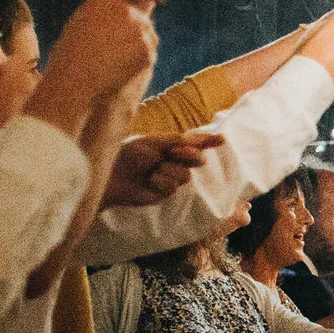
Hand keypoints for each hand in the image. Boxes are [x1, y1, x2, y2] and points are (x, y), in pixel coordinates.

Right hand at [24, 0, 164, 131]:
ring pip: (148, 34)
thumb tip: (123, 4)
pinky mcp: (146, 49)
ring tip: (112, 57)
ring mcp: (138, 30)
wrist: (76, 79)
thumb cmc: (72, 52)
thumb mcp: (82, 21)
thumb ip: (104, 9)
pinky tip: (120, 66)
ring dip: (138, 43)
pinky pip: (149, 51)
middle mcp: (126, 10)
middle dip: (138, 26)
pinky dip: (139, 58)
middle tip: (125, 42)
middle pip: (144, 14)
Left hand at [103, 132, 218, 207]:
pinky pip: (173, 186)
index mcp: (170, 147)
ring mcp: (170, 178)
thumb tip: (199, 140)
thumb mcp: (154, 142)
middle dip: (188, 155)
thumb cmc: (128, 154)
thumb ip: (178, 141)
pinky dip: (161, 182)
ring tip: (151, 171)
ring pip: (185, 175)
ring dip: (168, 170)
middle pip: (197, 159)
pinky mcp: (165, 193)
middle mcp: (173, 162)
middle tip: (174, 153)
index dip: (208, 141)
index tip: (222, 139)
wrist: (111, 174)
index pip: (194, 144)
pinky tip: (149, 181)